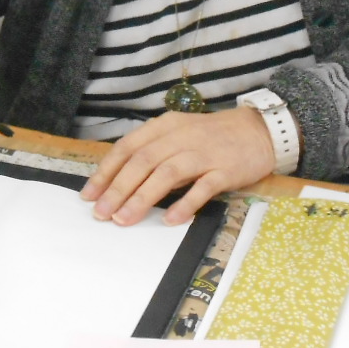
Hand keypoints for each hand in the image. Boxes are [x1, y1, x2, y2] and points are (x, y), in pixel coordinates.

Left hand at [81, 108, 276, 226]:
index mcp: (164, 127)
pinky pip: (203, 188)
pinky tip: (169, 220)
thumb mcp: (178, 135)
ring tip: (124, 219)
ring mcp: (204, 153)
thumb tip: (121, 183)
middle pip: (143, 161)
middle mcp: (181, 137)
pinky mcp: (226, 169)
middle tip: (102, 213)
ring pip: (167, 173)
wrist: (259, 130)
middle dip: (118, 188)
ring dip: (142, 198)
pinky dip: (185, 203)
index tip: (89, 195)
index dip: (106, 171)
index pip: (128, 147)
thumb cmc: (212, 137)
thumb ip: (153, 154)